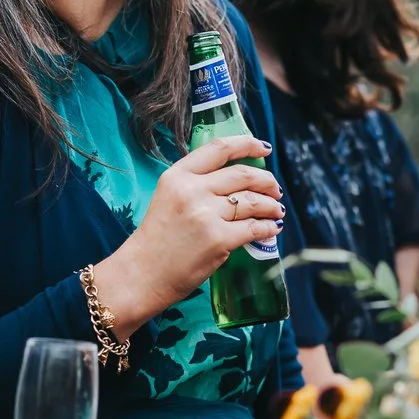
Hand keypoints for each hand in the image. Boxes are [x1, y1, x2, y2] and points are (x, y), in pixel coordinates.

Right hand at [101, 136, 284, 319]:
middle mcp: (192, 190)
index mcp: (178, 175)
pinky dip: (268, 228)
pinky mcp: (218, 240)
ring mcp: (206, 215)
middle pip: (243, 174)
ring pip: (253, 201)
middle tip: (275, 189)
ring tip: (276, 210)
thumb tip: (238, 179)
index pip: (220, 148)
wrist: (142, 274)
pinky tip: (271, 228)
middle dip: (267, 180)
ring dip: (271, 205)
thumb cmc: (157, 239)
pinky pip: (254, 228)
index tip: (263, 148)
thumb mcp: (168, 197)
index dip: (247, 144)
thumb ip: (196, 184)